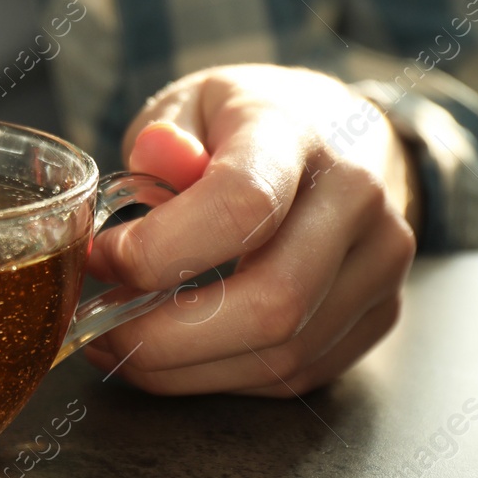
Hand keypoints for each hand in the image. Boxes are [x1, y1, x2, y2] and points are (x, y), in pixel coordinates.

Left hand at [85, 64, 417, 395]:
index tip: (103, 256)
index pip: (244, 204)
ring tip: (122, 341)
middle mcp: (356, 199)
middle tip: (98, 326)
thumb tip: (152, 160)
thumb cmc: (249, 119)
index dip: (160, 249)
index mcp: (299, 133)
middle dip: (165, 336)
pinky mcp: (379, 315)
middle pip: (271, 302)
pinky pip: (295, 374)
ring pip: (283, 355)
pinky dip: (221, 376)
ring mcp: (379, 263)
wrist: (343, 133)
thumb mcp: (192, 101)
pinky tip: (174, 353)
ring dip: (185, 368)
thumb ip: (163, 135)